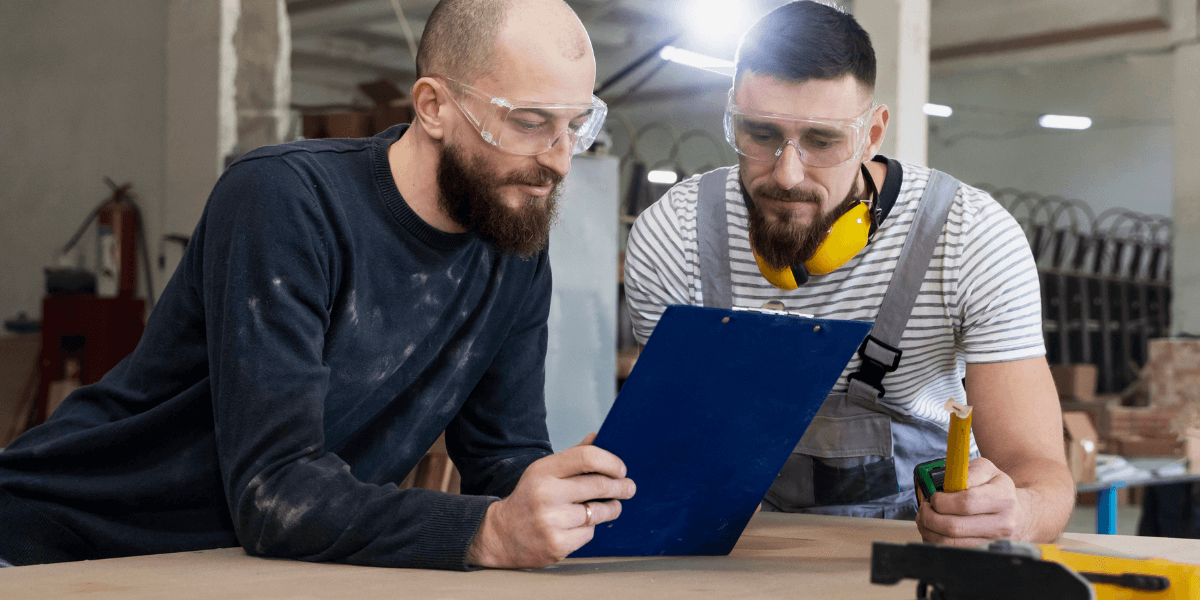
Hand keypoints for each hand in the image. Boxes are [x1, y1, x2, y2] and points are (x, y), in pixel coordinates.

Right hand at [466, 434, 635, 567]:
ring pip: (598, 512)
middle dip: (621, 487)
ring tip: (612, 506)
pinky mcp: (557, 545)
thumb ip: (573, 456)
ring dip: (611, 508)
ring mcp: (551, 521)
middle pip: (599, 485)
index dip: (611, 462)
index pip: (587, 457)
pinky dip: (590, 529)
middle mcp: (546, 494)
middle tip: (629, 488)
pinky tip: (579, 525)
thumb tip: (599, 437)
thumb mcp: (544, 471)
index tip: (621, 469)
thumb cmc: (529, 499)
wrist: (500, 535)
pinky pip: (589, 533)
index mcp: (544, 471)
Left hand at [916, 457, 1030, 545]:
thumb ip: (968, 471)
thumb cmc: (996, 489)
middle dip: (930, 516)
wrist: (1018, 514)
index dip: (943, 501)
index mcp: (1003, 498)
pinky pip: (951, 551)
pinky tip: (933, 528)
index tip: (934, 496)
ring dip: (928, 529)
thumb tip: (949, 483)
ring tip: (925, 517)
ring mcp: (992, 542)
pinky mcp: (982, 553)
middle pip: (954, 527)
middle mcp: (1001, 524)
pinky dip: (934, 540)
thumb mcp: (987, 470)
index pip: (966, 503)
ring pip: (949, 542)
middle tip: (925, 507)